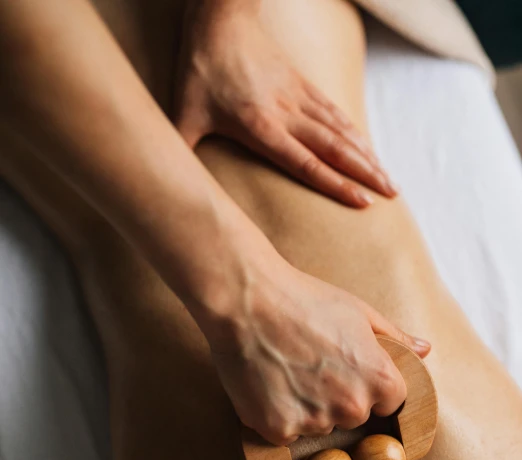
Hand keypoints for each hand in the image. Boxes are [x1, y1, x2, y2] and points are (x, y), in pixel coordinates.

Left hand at [172, 0, 396, 207]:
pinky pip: (335, 112)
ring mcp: (299, 98)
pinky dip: (355, 132)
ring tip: (389, 178)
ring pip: (341, 131)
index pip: (305, 162)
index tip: (361, 202)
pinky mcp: (303, 85)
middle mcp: (287, 114)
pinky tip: (369, 147)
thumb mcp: (182, 113)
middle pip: (334, 148)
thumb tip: (168, 187)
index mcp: (261, 127)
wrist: (221, 17)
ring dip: (367, 155)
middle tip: (391, 195)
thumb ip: (179, 151)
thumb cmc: (199, 68)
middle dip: (365, 173)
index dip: (334, 183)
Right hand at [202, 259, 429, 445]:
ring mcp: (315, 422)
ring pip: (317, 425)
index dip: (367, 384)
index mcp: (380, 380)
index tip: (345, 369)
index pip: (389, 403)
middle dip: (336, 398)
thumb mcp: (359, 311)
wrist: (246, 301)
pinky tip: (266, 384)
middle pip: (352, 417)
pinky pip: (284, 433)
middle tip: (309, 364)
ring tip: (284, 369)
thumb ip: (395, 337)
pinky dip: (276, 415)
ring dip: (305, 408)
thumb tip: (425, 349)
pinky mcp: (278, 430)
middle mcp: (352, 407)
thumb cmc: (303, 299)